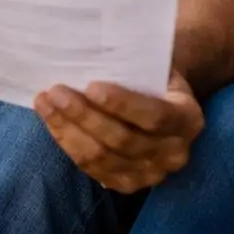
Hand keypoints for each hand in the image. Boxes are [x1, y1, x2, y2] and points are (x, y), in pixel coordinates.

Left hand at [34, 70, 204, 192]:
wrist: (165, 101)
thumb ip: (137, 63)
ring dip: (69, 129)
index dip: (122, 104)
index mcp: (188, 119)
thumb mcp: (157, 65)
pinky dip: (68, 143)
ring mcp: (151, 174)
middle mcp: (174, 153)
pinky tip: (53, 121)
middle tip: (56, 90)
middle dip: (84, 115)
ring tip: (46, 102)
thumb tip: (94, 49)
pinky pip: (92, 169)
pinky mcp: (127, 184)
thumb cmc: (155, 75)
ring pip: (102, 158)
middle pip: (123, 140)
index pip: (154, 116)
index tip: (91, 86)